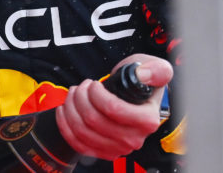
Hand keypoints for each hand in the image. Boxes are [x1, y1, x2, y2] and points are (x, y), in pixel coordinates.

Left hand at [55, 53, 172, 160]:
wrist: (139, 99)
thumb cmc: (144, 82)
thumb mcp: (156, 70)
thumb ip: (156, 70)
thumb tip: (142, 75)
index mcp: (147, 121)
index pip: (113, 109)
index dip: (96, 94)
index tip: (95, 84)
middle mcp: (133, 139)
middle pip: (93, 120)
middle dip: (81, 98)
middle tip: (82, 86)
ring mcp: (117, 148)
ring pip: (82, 131)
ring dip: (71, 108)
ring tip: (75, 94)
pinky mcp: (102, 152)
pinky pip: (77, 144)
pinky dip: (66, 125)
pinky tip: (66, 109)